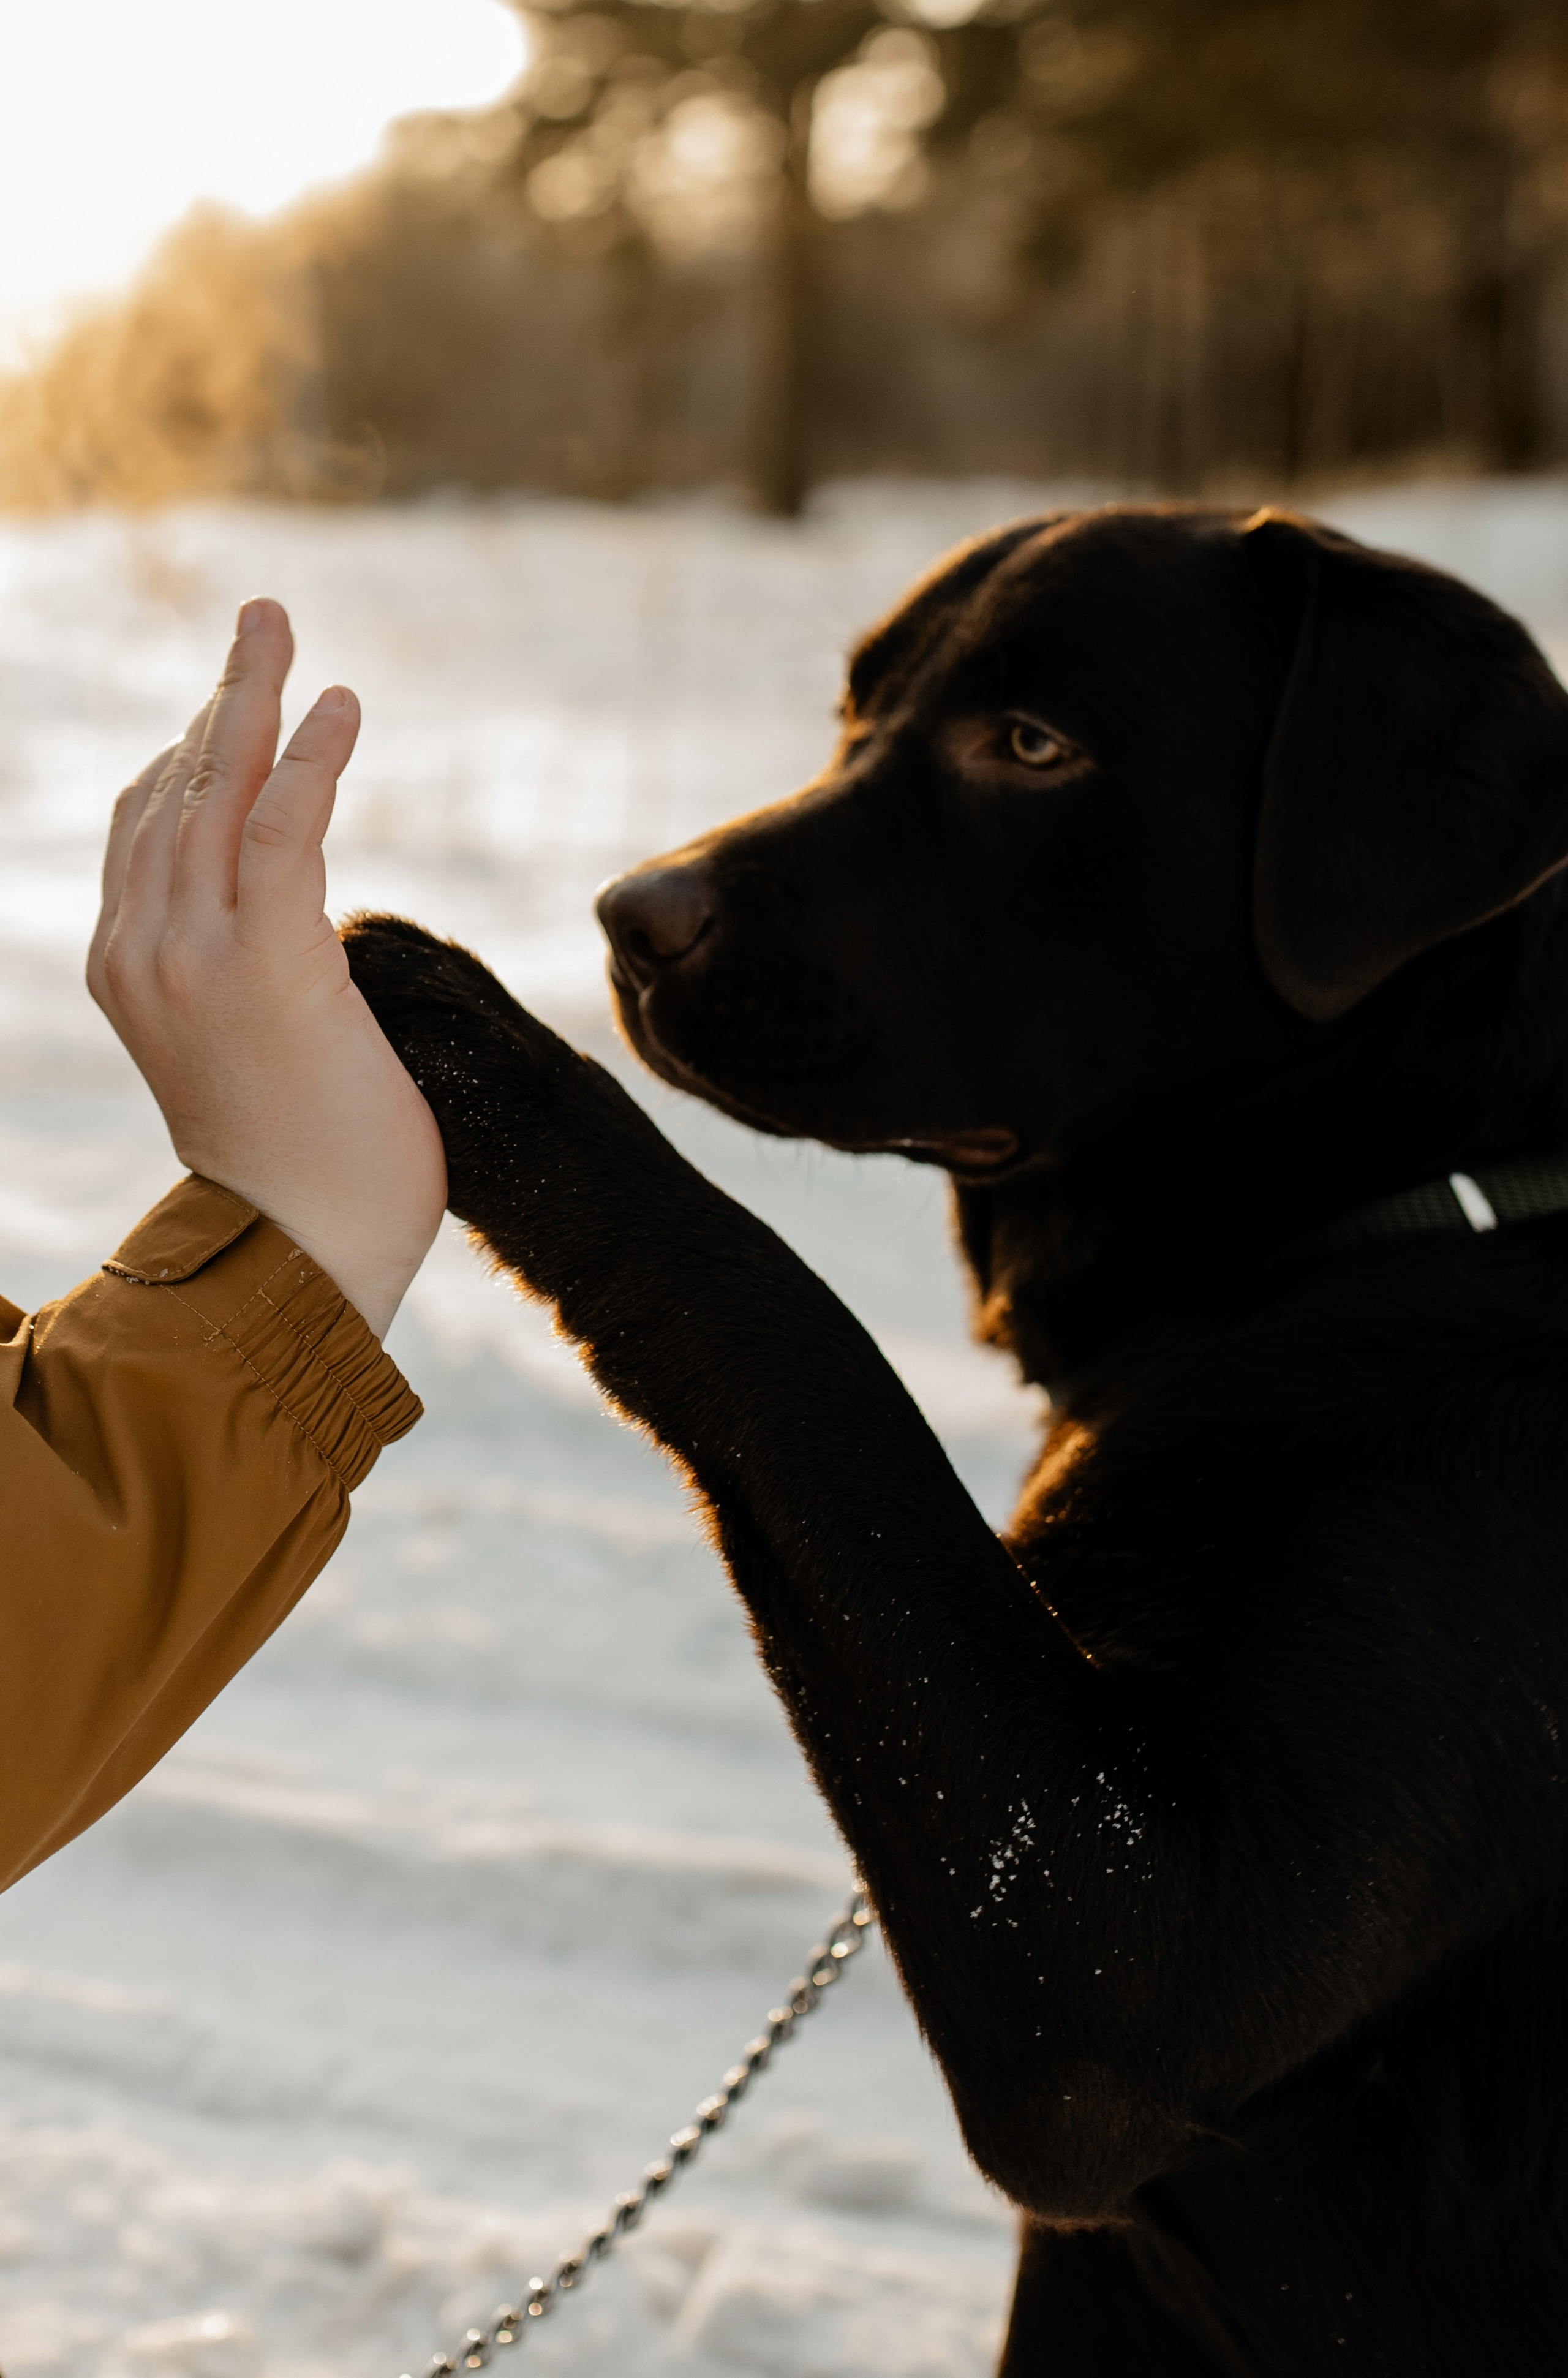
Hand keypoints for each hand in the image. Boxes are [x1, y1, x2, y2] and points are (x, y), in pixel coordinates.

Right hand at [88, 600, 446, 1338]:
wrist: (301, 1252)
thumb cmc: (303, 1166)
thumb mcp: (253, 1048)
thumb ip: (251, 972)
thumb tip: (295, 927)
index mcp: (130, 968)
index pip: (150, 826)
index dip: (196, 750)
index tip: (243, 698)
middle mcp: (143, 951)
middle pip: (173, 788)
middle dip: (220, 695)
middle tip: (262, 618)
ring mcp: (194, 957)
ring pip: (218, 792)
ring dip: (256, 698)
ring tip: (286, 631)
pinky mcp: (265, 967)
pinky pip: (282, 832)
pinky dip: (310, 760)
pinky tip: (340, 709)